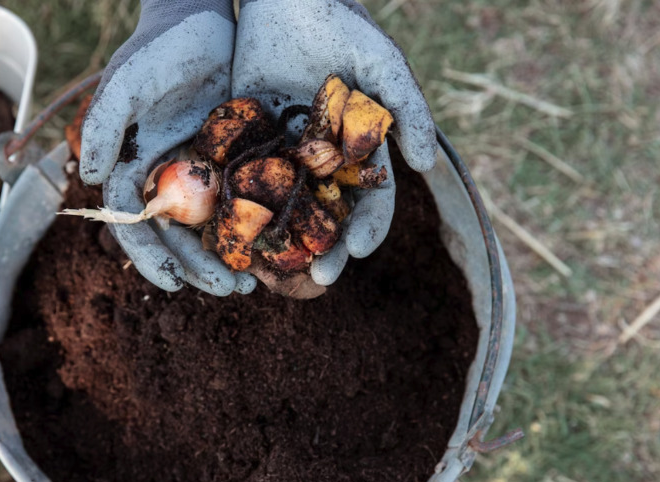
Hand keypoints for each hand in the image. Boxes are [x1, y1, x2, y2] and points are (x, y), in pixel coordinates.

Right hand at [80, 0, 255, 295]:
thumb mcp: (130, 81)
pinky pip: (243, 202)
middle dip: (199, 267)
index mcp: (134, 168)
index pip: (135, 224)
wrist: (202, 19)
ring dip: (228, 256)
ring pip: (211, 227)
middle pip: (177, 236)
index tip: (174, 284)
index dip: (151, 257)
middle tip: (231, 290)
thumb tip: (94, 178)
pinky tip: (274, 247)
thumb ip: (107, 124)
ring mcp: (201, 172)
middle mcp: (166, 177)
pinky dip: (254, 227)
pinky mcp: (234, 161)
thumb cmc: (160, 48)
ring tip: (253, 283)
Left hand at [233, 0, 436, 285]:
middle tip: (318, 277)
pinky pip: (244, 181)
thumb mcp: (382, 63)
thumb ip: (408, 110)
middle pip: (328, 218)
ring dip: (283, 242)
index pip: (371, 201)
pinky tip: (234, 235)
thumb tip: (426, 166)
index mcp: (358, 151)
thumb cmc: (340, 25)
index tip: (358, 251)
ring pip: (285, 209)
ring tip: (275, 270)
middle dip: (327, 249)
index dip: (368, 228)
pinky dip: (241, 210)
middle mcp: (322, 161)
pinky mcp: (246, 141)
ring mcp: (283, 154)